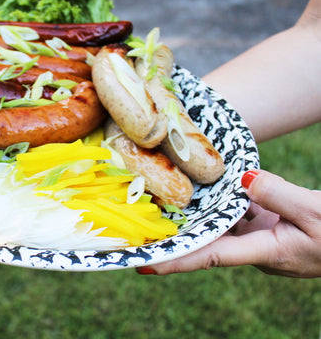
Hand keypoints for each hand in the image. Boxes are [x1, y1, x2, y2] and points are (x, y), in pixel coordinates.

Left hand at [137, 170, 320, 277]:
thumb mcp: (317, 212)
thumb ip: (278, 194)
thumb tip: (242, 179)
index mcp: (267, 253)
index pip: (212, 257)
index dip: (177, 261)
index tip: (145, 264)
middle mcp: (257, 248)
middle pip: (208, 240)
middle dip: (177, 235)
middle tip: (140, 229)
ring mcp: (262, 237)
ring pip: (221, 224)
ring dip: (199, 214)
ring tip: (162, 202)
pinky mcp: (269, 225)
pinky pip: (238, 213)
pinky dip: (224, 202)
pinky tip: (208, 186)